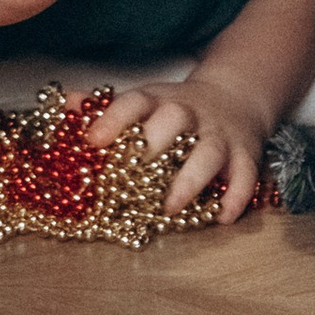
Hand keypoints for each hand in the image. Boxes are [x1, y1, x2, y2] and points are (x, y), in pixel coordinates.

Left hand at [82, 78, 264, 224]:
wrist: (235, 97)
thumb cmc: (177, 109)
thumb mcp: (144, 101)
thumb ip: (106, 106)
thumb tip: (68, 104)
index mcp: (160, 100)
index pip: (135, 101)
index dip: (112, 118)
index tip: (92, 141)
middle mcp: (191, 112)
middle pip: (174, 121)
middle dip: (152, 148)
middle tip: (130, 180)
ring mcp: (221, 134)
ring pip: (209, 152)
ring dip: (190, 180)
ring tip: (169, 207)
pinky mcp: (246, 155)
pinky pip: (246, 176)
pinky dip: (236, 197)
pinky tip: (220, 217)